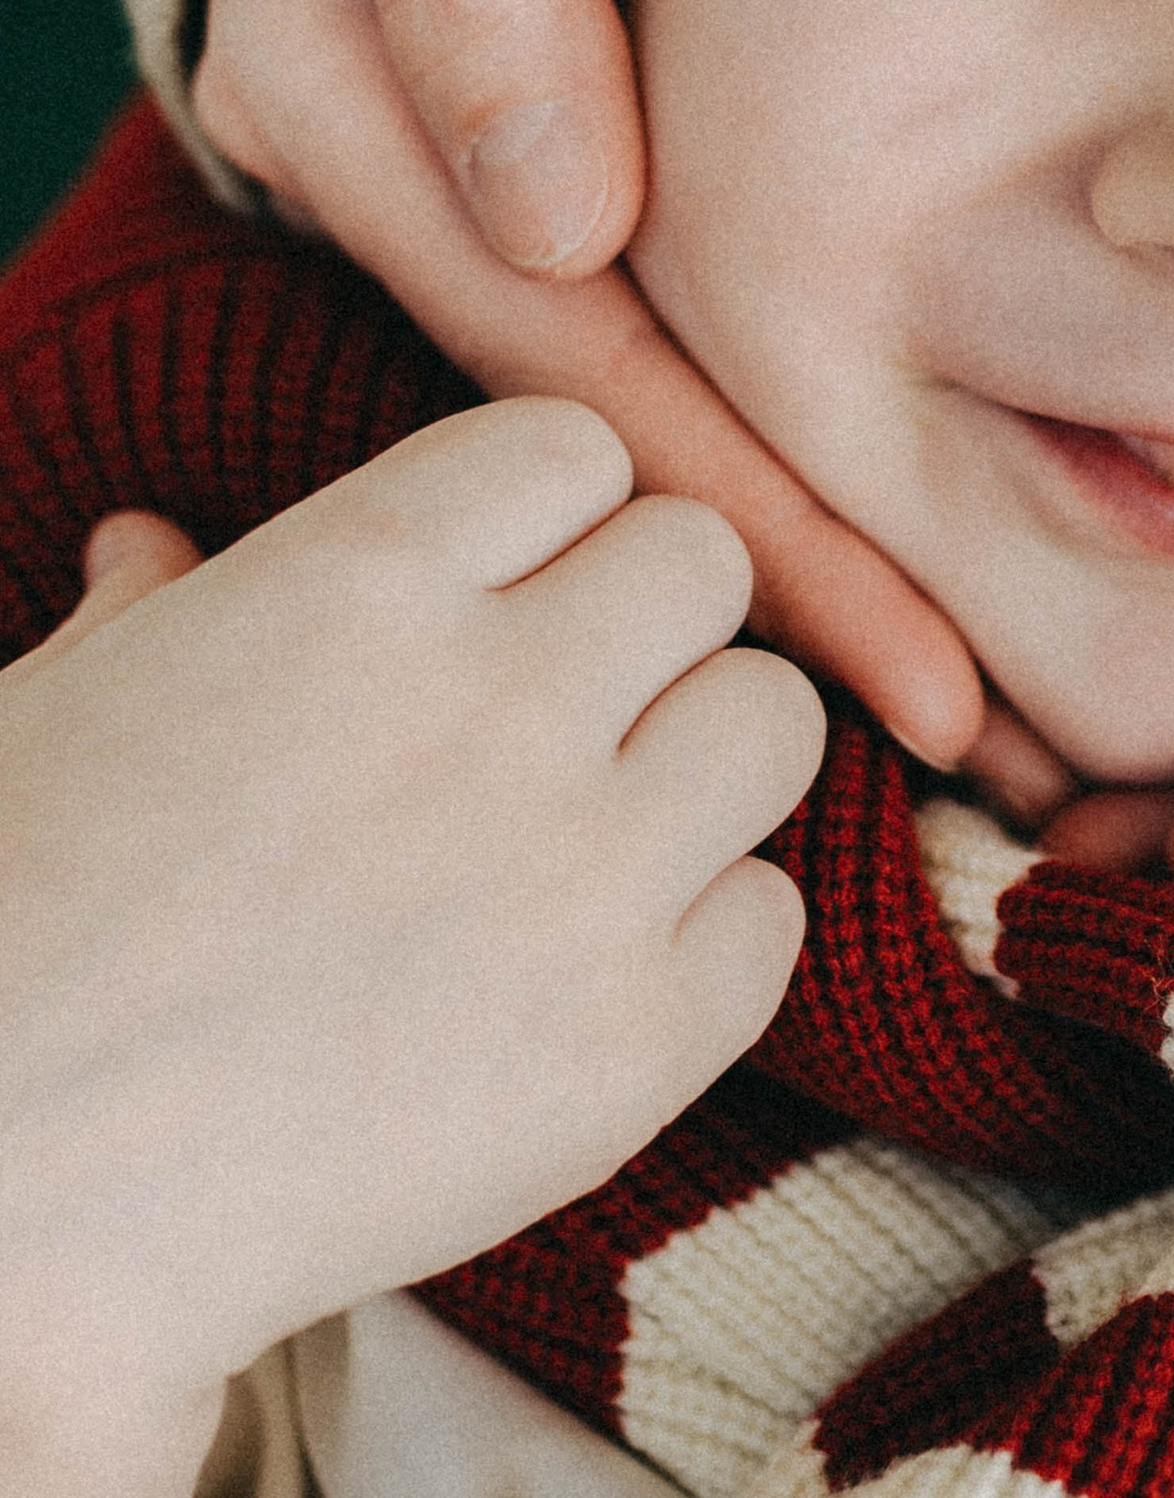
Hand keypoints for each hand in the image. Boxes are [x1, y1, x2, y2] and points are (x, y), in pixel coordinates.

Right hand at [0, 405, 825, 1445]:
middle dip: (639, 628)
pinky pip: (773, 921)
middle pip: (703, 564)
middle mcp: (497, 702)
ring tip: (600, 835)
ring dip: (702, 763)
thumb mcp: (39, 718)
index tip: (495, 597)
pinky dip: (707, 941)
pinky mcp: (630, 1049)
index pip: (574, 449)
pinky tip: (594, 979)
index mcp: (354, 581)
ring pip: (776, 720)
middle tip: (562, 717)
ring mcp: (580, 875)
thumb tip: (155, 549)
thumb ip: (148, 617)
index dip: (541, 522)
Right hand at [192, 0, 1001, 777]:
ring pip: (614, 411)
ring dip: (771, 557)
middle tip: (993, 756)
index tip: (930, 678)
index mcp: (345, 97)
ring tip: (961, 709)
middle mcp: (376, 175)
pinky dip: (738, 445)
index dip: (761, 528)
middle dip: (791, 601)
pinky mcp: (484, 169)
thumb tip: (550, 206)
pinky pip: (619, 338)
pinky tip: (854, 547)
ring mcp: (426, 180)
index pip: (582, 368)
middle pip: (606, 436)